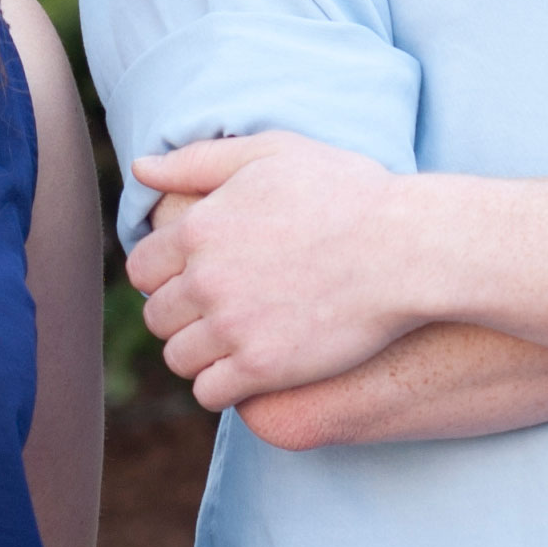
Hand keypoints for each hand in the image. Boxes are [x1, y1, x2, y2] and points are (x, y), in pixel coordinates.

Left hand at [123, 133, 416, 407]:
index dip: (165, 274)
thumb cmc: (347, 194)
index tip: (195, 278)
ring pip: (178, 357)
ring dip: (198, 353)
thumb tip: (140, 169)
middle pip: (156, 316)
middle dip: (180, 315)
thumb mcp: (272, 153)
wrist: (407, 248)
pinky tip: (249, 371)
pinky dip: (221, 386)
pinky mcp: (262, 367)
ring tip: (232, 343)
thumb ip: (199, 160)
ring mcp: (232, 327)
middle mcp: (205, 280)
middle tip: (217, 312)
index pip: (142, 266)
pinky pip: (209, 392)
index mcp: (200, 227)